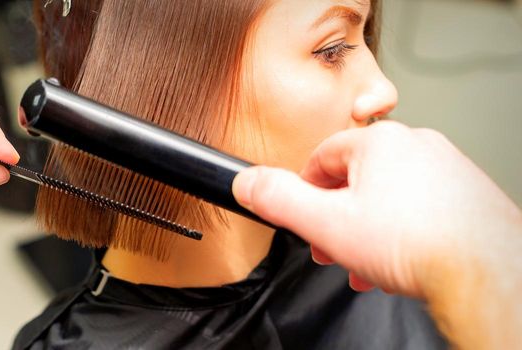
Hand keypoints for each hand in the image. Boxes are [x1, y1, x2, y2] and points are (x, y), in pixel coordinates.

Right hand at [232, 121, 521, 297]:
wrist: (483, 270)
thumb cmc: (415, 245)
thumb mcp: (325, 223)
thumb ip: (278, 199)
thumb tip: (245, 182)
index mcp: (378, 143)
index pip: (322, 157)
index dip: (305, 192)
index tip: (304, 218)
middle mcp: (416, 145)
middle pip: (357, 179)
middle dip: (338, 220)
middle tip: (333, 250)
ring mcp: (447, 168)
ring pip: (390, 197)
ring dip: (369, 231)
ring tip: (366, 265)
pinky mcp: (468, 193)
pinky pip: (421, 207)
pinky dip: (404, 232)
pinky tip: (401, 262)